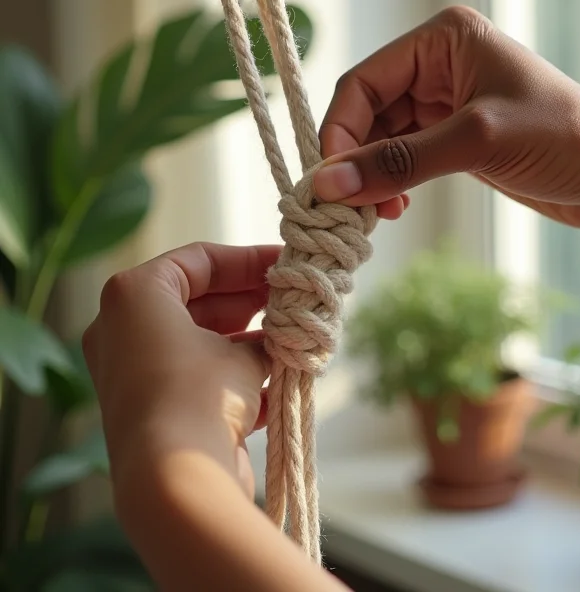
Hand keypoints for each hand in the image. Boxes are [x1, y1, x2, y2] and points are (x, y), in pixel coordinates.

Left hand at [83, 242, 279, 499]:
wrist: (175, 481)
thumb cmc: (201, 394)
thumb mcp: (242, 351)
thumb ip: (264, 332)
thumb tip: (284, 327)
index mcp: (134, 297)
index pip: (199, 260)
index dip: (248, 260)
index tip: (286, 264)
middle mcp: (123, 330)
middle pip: (199, 299)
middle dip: (251, 301)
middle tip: (294, 299)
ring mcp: (134, 372)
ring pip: (200, 341)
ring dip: (248, 339)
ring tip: (293, 335)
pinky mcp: (150, 410)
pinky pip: (197, 376)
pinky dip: (235, 373)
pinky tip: (278, 374)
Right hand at [314, 6, 579, 227]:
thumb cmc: (563, 137)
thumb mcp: (476, 142)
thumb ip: (399, 161)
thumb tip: (328, 184)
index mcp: (442, 39)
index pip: (362, 82)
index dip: (340, 132)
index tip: (331, 182)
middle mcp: (438, 64)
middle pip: (366, 111)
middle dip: (355, 159)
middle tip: (350, 208)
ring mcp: (444, 102)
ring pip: (381, 138)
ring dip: (372, 176)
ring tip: (375, 214)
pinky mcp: (453, 137)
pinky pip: (403, 157)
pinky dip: (391, 183)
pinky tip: (394, 207)